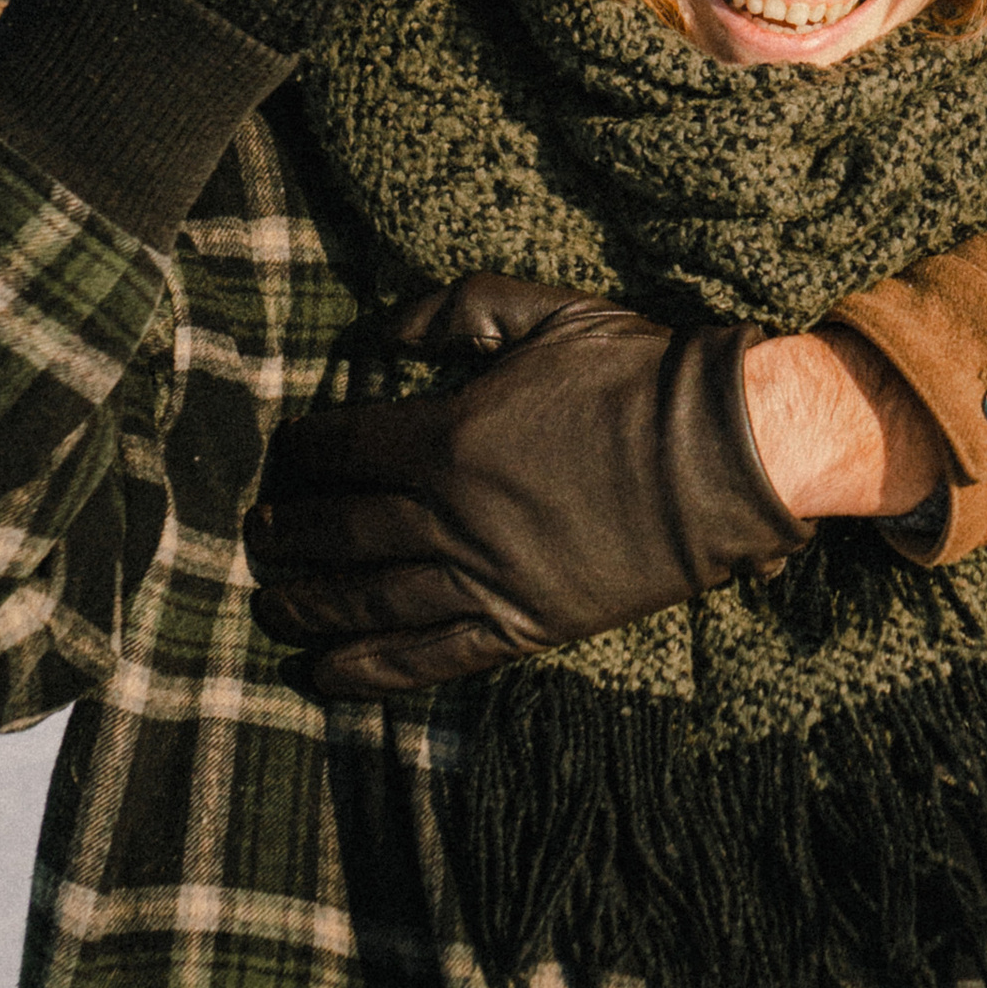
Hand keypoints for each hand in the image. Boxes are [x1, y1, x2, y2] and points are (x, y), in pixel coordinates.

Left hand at [249, 277, 810, 693]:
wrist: (728, 451)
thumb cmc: (640, 375)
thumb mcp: (547, 313)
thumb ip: (455, 313)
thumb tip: (380, 330)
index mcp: (449, 438)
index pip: (345, 449)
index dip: (306, 451)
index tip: (288, 453)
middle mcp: (453, 517)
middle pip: (344, 531)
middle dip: (292, 532)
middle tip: (259, 532)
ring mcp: (489, 578)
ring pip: (373, 601)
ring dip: (311, 606)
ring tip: (270, 604)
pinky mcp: (528, 624)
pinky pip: (433, 658)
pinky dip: (372, 671)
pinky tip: (324, 675)